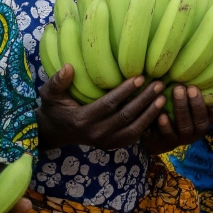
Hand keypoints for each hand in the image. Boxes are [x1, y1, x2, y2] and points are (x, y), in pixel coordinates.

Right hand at [37, 65, 167, 149]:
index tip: (140, 77)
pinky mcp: (112, 145)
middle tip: (159, 84)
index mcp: (83, 120)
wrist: (55, 132)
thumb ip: (57, 82)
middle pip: (125, 116)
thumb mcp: (49, 94)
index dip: (125, 91)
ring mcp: (105, 142)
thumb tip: (69, 67)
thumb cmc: (54, 108)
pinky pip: (133, 137)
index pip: (109, 104)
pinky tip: (159, 112)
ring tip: (163, 96)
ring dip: (150, 113)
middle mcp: (96, 134)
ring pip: (133, 129)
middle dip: (144, 100)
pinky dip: (147, 125)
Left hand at [144, 86, 212, 153]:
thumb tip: (195, 70)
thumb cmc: (175, 105)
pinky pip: (168, 135)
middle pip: (200, 120)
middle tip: (190, 87)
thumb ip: (192, 91)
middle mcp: (197, 130)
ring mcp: (183, 137)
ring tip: (177, 90)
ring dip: (182, 108)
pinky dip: (166, 126)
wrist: (156, 132)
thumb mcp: (187, 98)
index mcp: (205, 119)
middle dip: (196, 103)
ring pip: (185, 126)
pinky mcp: (168, 142)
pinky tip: (162, 114)